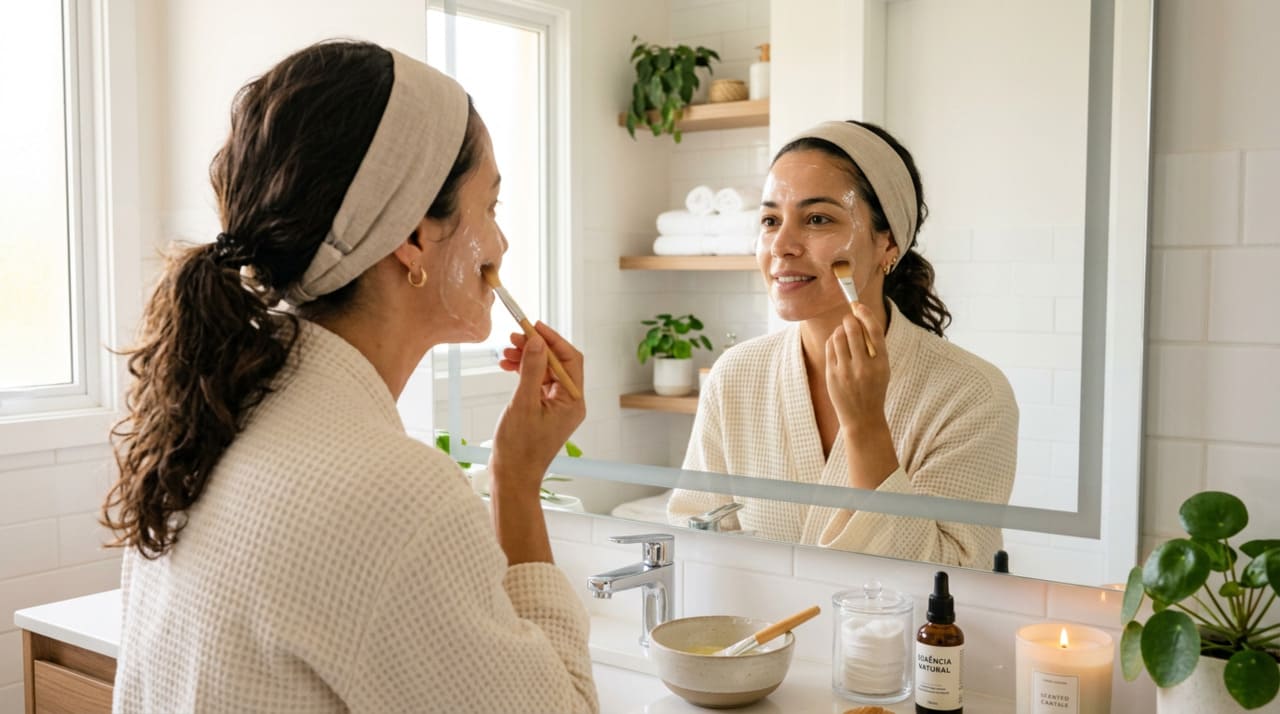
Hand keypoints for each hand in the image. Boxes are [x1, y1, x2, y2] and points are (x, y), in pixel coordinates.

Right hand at [490, 322, 585, 496]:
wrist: (512, 477)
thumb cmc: (519, 448)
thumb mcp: (523, 403)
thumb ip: (532, 370)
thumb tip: (537, 341)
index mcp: (573, 401)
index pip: (571, 359)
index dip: (553, 340)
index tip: (533, 326)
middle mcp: (569, 403)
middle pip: (557, 363)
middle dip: (536, 348)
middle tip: (514, 337)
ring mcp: (556, 407)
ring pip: (545, 372)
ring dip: (526, 359)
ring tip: (505, 352)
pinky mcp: (543, 411)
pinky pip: (536, 383)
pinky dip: (523, 372)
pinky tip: (507, 366)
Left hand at [824, 305, 889, 433]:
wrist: (862, 418)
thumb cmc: (874, 389)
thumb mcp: (882, 369)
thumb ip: (874, 347)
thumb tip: (859, 319)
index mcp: (881, 363)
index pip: (874, 330)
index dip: (865, 313)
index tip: (858, 305)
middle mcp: (864, 366)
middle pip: (853, 330)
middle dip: (849, 320)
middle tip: (849, 318)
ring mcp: (846, 371)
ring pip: (838, 336)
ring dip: (840, 330)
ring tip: (843, 334)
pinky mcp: (832, 375)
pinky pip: (830, 347)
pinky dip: (833, 341)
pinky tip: (837, 345)